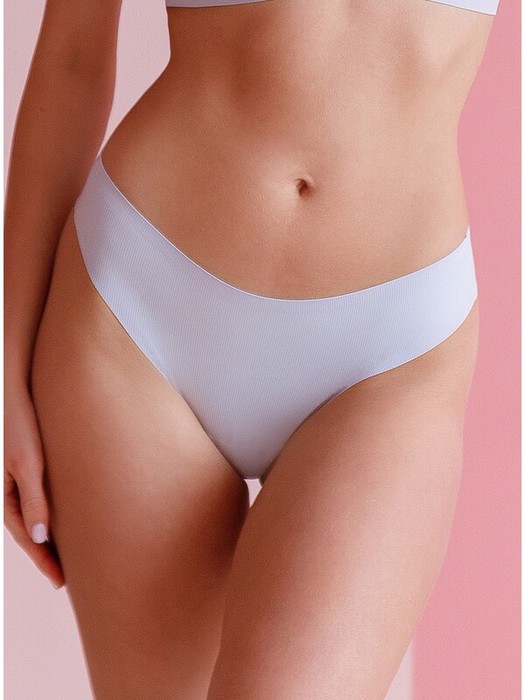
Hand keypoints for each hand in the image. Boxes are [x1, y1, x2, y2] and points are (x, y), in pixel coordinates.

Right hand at [4, 378, 64, 589]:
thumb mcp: (28, 462)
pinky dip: (47, 513)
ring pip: (31, 515)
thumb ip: (33, 498)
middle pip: (27, 529)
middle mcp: (7, 488)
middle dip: (44, 553)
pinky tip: (61, 518)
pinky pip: (35, 497)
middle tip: (63, 576)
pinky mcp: (27, 464)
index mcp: (2, 492)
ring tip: (66, 554)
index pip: (24, 535)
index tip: (60, 581)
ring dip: (46, 535)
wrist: (14, 388)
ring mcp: (16, 477)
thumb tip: (40, 536)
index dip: (42, 559)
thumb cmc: (20, 423)